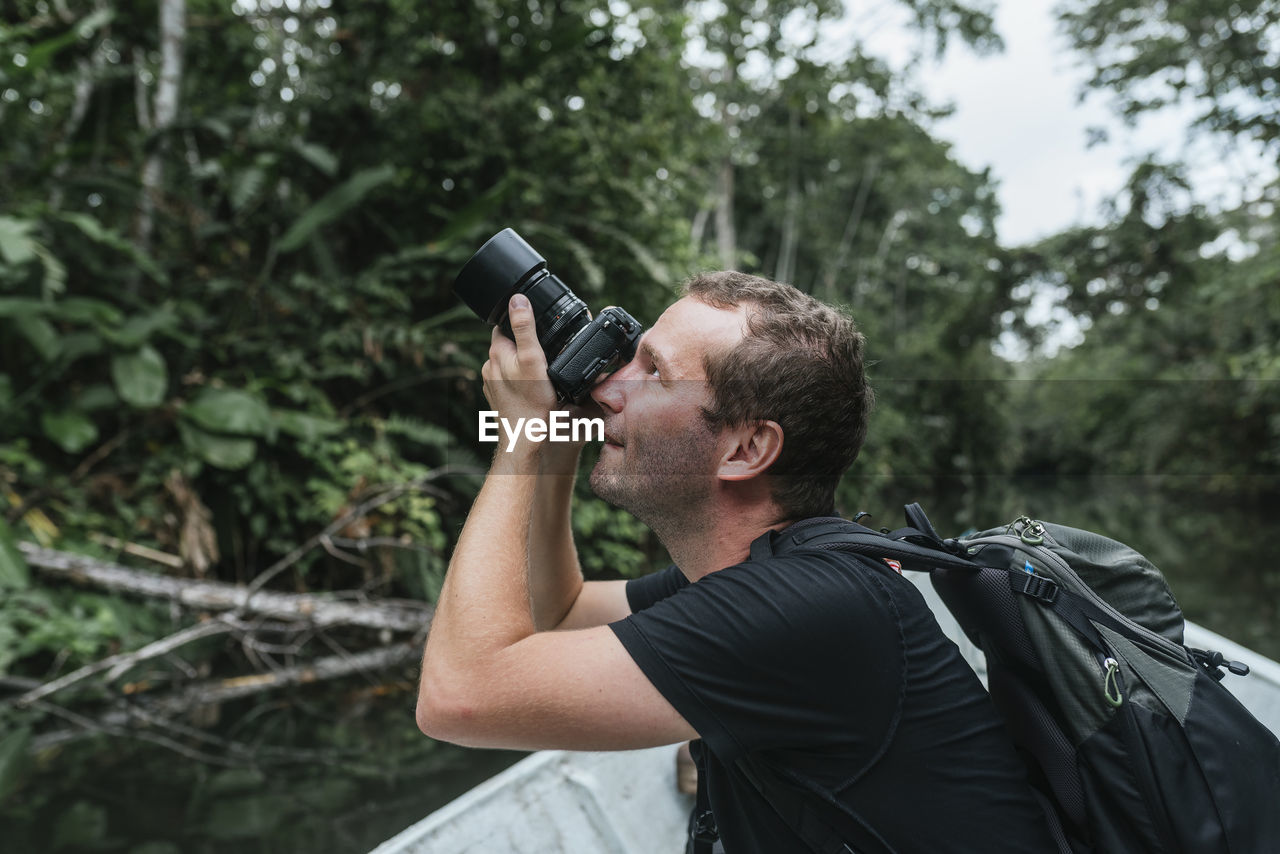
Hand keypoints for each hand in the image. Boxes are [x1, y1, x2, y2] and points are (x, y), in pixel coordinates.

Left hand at [482, 294, 557, 429]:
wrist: (524, 439)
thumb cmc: (532, 402)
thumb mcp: (533, 358)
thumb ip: (525, 327)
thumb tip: (517, 299)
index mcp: (497, 352)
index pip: (503, 325)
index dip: (519, 321)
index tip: (535, 324)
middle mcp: (489, 367)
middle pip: (507, 344)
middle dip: (522, 343)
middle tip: (543, 349)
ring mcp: (492, 384)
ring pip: (508, 364)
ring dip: (521, 363)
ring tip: (540, 369)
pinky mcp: (497, 399)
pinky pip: (508, 382)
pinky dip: (519, 380)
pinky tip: (532, 387)